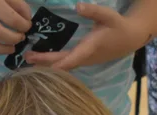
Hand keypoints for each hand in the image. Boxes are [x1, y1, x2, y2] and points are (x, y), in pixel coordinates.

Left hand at [24, 3, 150, 70]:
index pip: (70, 59)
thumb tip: (77, 6)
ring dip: (47, 63)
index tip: (40, 63)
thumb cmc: (118, 26)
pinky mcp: (84, 59)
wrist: (130, 38)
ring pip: (63, 65)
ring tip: (29, 58)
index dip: (55, 63)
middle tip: (26, 57)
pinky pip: (67, 62)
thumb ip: (93, 11)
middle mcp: (84, 58)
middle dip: (44, 62)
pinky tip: (43, 58)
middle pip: (62, 64)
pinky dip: (54, 61)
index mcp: (89, 49)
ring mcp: (84, 61)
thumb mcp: (108, 15)